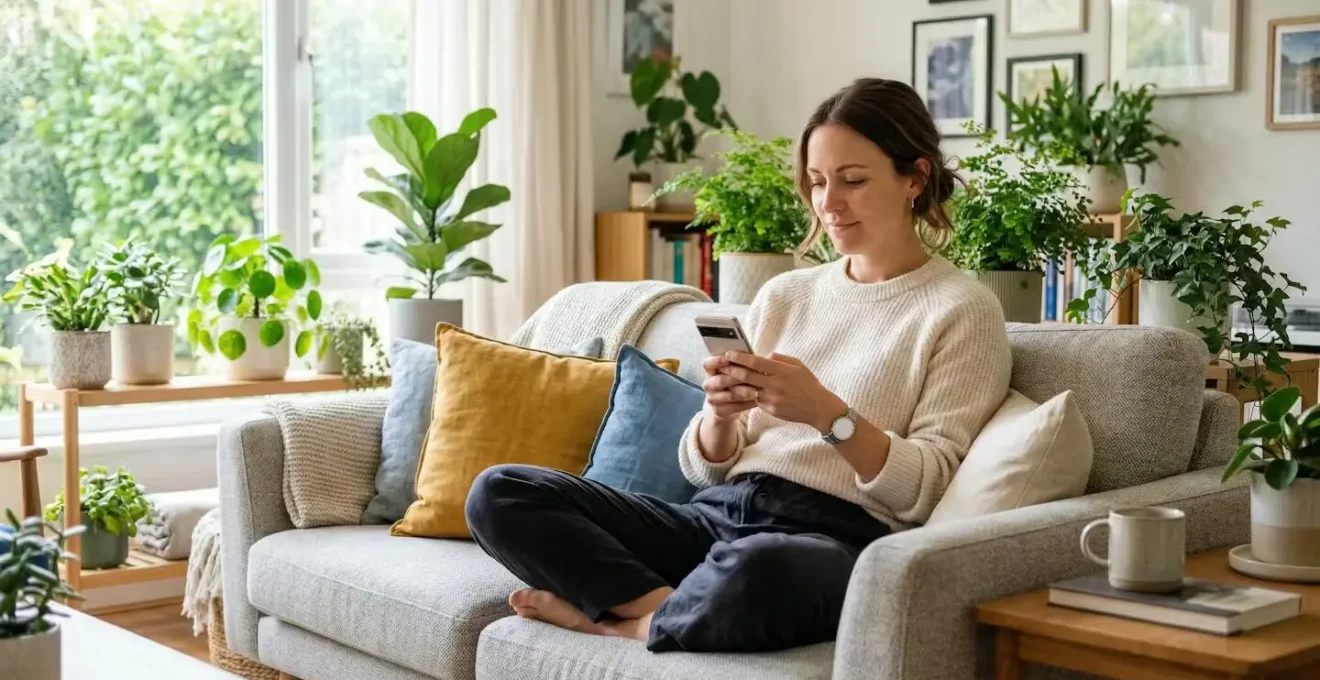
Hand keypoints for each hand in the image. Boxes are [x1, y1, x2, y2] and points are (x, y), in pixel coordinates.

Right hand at [701, 354, 757, 421]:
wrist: (726, 404)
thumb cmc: (734, 381)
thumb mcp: (735, 370)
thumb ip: (742, 361)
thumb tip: (761, 354)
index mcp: (710, 371)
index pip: (707, 364)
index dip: (716, 361)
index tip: (728, 358)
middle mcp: (708, 384)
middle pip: (720, 380)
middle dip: (736, 377)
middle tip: (751, 374)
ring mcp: (712, 398)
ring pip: (730, 394)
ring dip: (745, 391)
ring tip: (759, 388)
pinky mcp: (719, 411)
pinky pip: (734, 407)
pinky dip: (747, 403)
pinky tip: (758, 400)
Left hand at [719, 351, 845, 431]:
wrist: (818, 407)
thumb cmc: (808, 383)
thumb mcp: (797, 365)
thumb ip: (779, 358)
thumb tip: (762, 355)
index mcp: (781, 370)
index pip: (756, 362)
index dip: (740, 357)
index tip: (729, 354)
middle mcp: (775, 384)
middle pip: (747, 376)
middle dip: (731, 370)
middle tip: (720, 365)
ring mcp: (772, 398)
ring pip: (747, 390)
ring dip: (732, 385)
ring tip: (722, 379)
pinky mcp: (770, 409)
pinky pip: (753, 400)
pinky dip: (743, 396)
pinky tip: (734, 392)